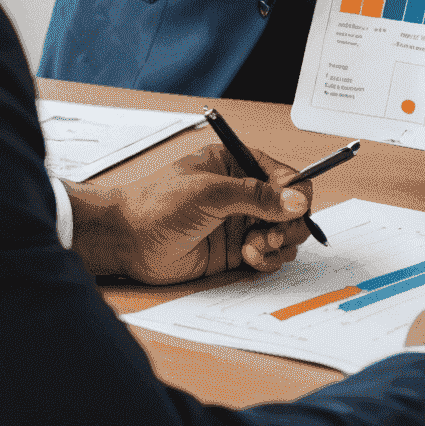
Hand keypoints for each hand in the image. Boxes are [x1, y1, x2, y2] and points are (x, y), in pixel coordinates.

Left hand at [65, 141, 311, 283]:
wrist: (127, 240)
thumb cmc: (159, 203)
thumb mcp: (210, 192)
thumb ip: (256, 196)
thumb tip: (297, 201)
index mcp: (240, 165)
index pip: (286, 177)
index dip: (297, 195)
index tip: (294, 212)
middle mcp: (245, 194)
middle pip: (291, 209)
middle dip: (289, 224)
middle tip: (273, 235)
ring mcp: (241, 223)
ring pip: (283, 234)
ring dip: (278, 244)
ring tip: (256, 248)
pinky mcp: (235, 251)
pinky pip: (268, 256)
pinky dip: (268, 260)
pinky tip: (250, 259)